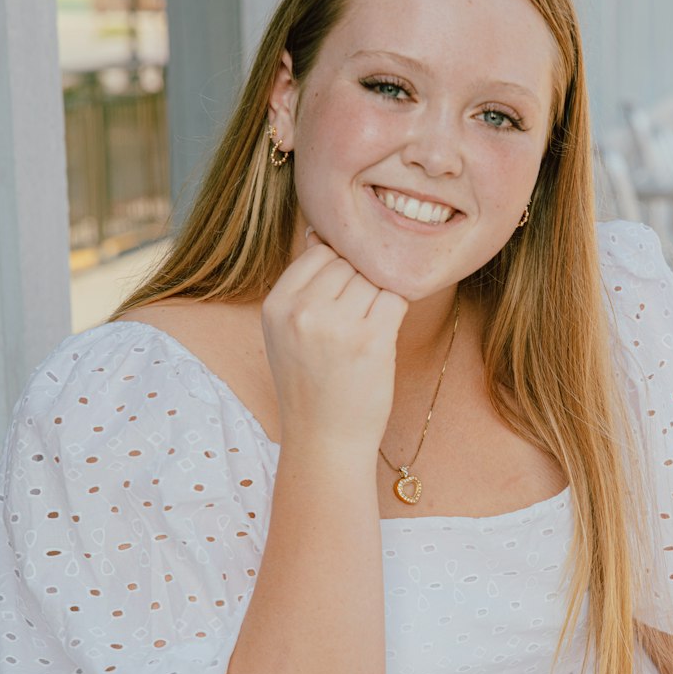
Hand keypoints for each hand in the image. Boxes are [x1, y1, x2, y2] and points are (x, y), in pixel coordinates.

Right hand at [262, 230, 408, 452]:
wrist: (325, 440)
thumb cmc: (311, 383)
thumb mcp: (287, 331)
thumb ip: (302, 285)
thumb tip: (320, 233)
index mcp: (277, 304)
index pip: (320, 253)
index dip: (338, 273)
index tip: (340, 304)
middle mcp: (302, 311)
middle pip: (349, 262)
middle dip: (359, 285)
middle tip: (354, 322)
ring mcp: (337, 325)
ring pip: (374, 278)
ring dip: (378, 300)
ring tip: (364, 333)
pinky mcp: (371, 340)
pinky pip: (395, 298)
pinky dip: (395, 314)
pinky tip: (381, 337)